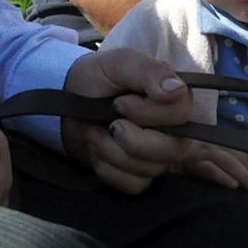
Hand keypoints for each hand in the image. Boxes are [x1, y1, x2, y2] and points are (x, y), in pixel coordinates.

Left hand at [61, 49, 190, 193]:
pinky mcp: (139, 174)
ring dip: (113, 151)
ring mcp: (157, 154)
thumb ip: (149, 70)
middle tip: (110, 123)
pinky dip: (108, 169)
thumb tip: (177, 91)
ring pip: (151, 169)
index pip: (182, 114)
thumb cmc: (96, 77)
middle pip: (174, 149)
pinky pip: (134, 184)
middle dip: (132, 139)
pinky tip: (98, 150)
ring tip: (97, 132)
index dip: (148, 113)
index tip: (120, 103)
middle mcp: (173, 128)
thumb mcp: (118, 63)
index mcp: (173, 97)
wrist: (65, 102)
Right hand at [178, 139, 247, 190]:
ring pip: (225, 159)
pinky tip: (233, 185)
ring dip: (241, 173)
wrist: (159, 152)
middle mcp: (208, 141)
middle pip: (234, 152)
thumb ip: (237, 157)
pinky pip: (208, 168)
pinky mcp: (188, 162)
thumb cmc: (189, 155)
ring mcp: (198, 150)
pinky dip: (221, 176)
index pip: (240, 145)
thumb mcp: (213, 153)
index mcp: (215, 138)